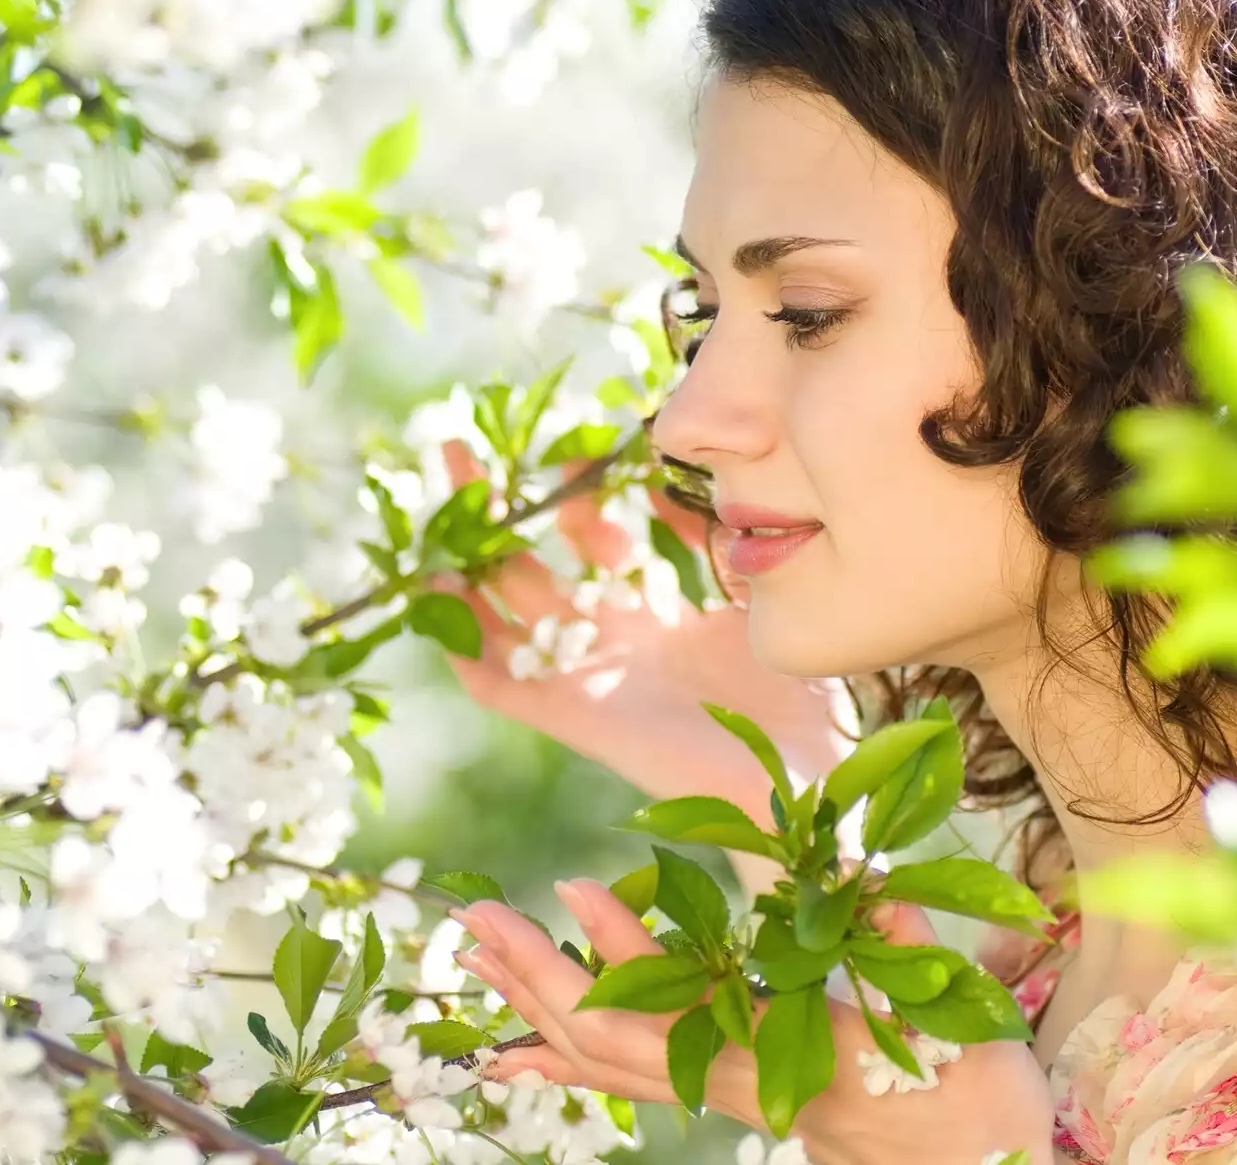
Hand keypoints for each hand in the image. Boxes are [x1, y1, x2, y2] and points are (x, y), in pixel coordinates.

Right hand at [433, 441, 854, 831]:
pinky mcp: (578, 719)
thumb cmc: (802, 707)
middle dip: (496, 513)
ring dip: (464, 567)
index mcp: (659, 621)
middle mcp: (614, 648)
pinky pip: (505, 686)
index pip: (600, 545)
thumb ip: (722, 549)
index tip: (569, 456)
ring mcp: (592, 681)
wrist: (805, 784)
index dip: (579, 500)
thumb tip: (694, 479)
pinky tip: (432, 601)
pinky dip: (466, 648)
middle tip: (459, 452)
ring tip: (431, 516)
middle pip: (537, 568)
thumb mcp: (763, 603)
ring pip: (506, 619)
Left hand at [451, 882, 1056, 1164]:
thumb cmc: (964, 1089)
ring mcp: (714, 1090)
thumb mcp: (948, 1017)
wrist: (965, 1162)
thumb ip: (904, 942)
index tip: (577, 885)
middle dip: (539, 975)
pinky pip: (619, 1079)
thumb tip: (874, 876)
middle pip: (611, 1036)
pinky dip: (559, 1056)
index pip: (682, 1001)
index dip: (625, 947)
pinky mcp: (713, 1091)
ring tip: (479, 951)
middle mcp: (731, 1077)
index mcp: (782, 1050)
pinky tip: (517, 1045)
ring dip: (534, 1003)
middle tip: (479, 915)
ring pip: (602, 1059)